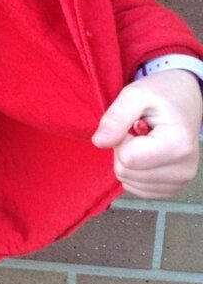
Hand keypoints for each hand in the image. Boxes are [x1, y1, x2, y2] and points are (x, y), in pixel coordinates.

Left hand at [92, 69, 201, 198]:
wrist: (186, 99)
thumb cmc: (162, 93)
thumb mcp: (135, 94)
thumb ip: (115, 117)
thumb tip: (98, 142)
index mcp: (178, 145)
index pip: (126, 158)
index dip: (120, 138)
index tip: (133, 124)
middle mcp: (184, 169)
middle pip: (125, 172)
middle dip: (123, 149)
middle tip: (138, 130)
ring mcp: (180, 182)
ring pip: (128, 182)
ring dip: (128, 160)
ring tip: (144, 140)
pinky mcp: (172, 189)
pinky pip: (136, 189)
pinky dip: (134, 171)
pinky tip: (146, 153)